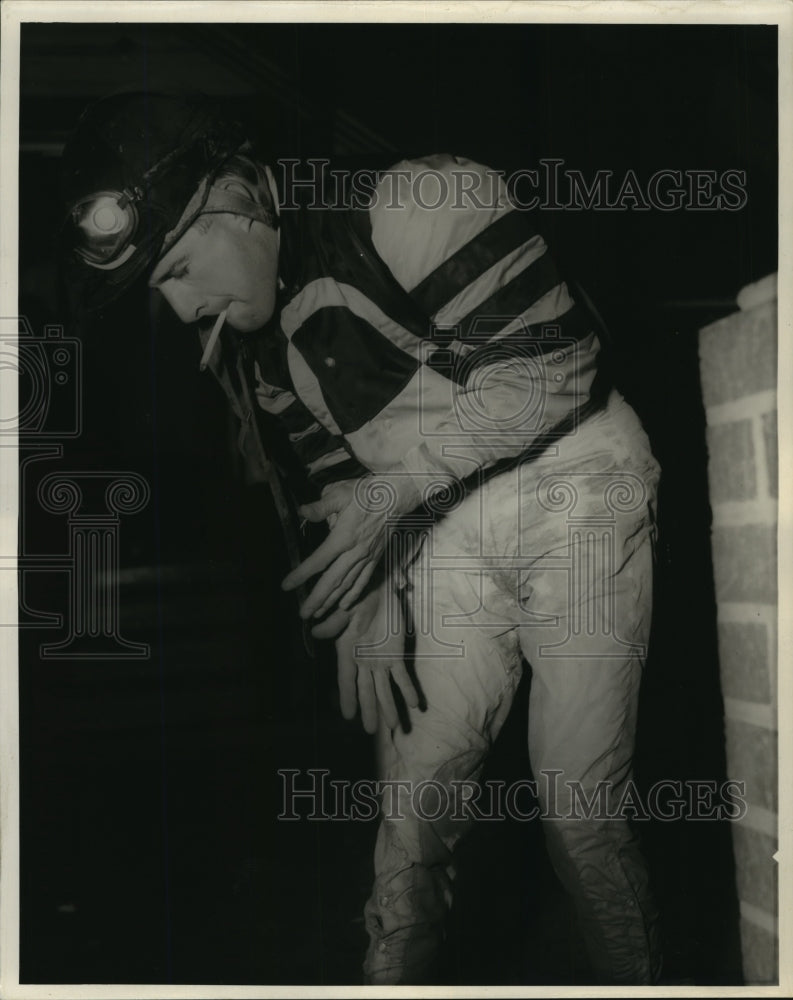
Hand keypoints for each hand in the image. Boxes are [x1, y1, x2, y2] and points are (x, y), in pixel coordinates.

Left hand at [281, 475, 419, 619]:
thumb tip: (302, 511)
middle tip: (302, 614)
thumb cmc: (368, 493)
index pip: (319, 560)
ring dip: (332, 600)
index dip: (301, 574)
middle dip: (317, 599)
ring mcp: (367, 557)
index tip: (287, 585)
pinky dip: (353, 594)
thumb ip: (321, 507)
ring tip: (318, 613)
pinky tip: (344, 604)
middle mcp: (355, 551)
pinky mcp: (376, 557)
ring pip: (347, 584)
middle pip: (333, 580)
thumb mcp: (341, 494)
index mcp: (344, 536)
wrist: (396, 496)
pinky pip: (364, 580)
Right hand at [321, 582, 419, 733]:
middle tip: (371, 732)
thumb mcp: (346, 610)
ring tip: (395, 727)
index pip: (347, 679)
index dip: (348, 697)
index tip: (348, 716)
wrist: (381, 589)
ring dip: (389, 707)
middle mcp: (363, 661)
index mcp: (348, 651)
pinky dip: (408, 690)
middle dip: (370, 710)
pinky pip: (402, 676)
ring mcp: (381, 660)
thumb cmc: (360, 599)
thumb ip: (334, 623)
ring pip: (385, 688)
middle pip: (366, 689)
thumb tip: (315, 633)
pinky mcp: (396, 655)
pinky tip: (414, 705)